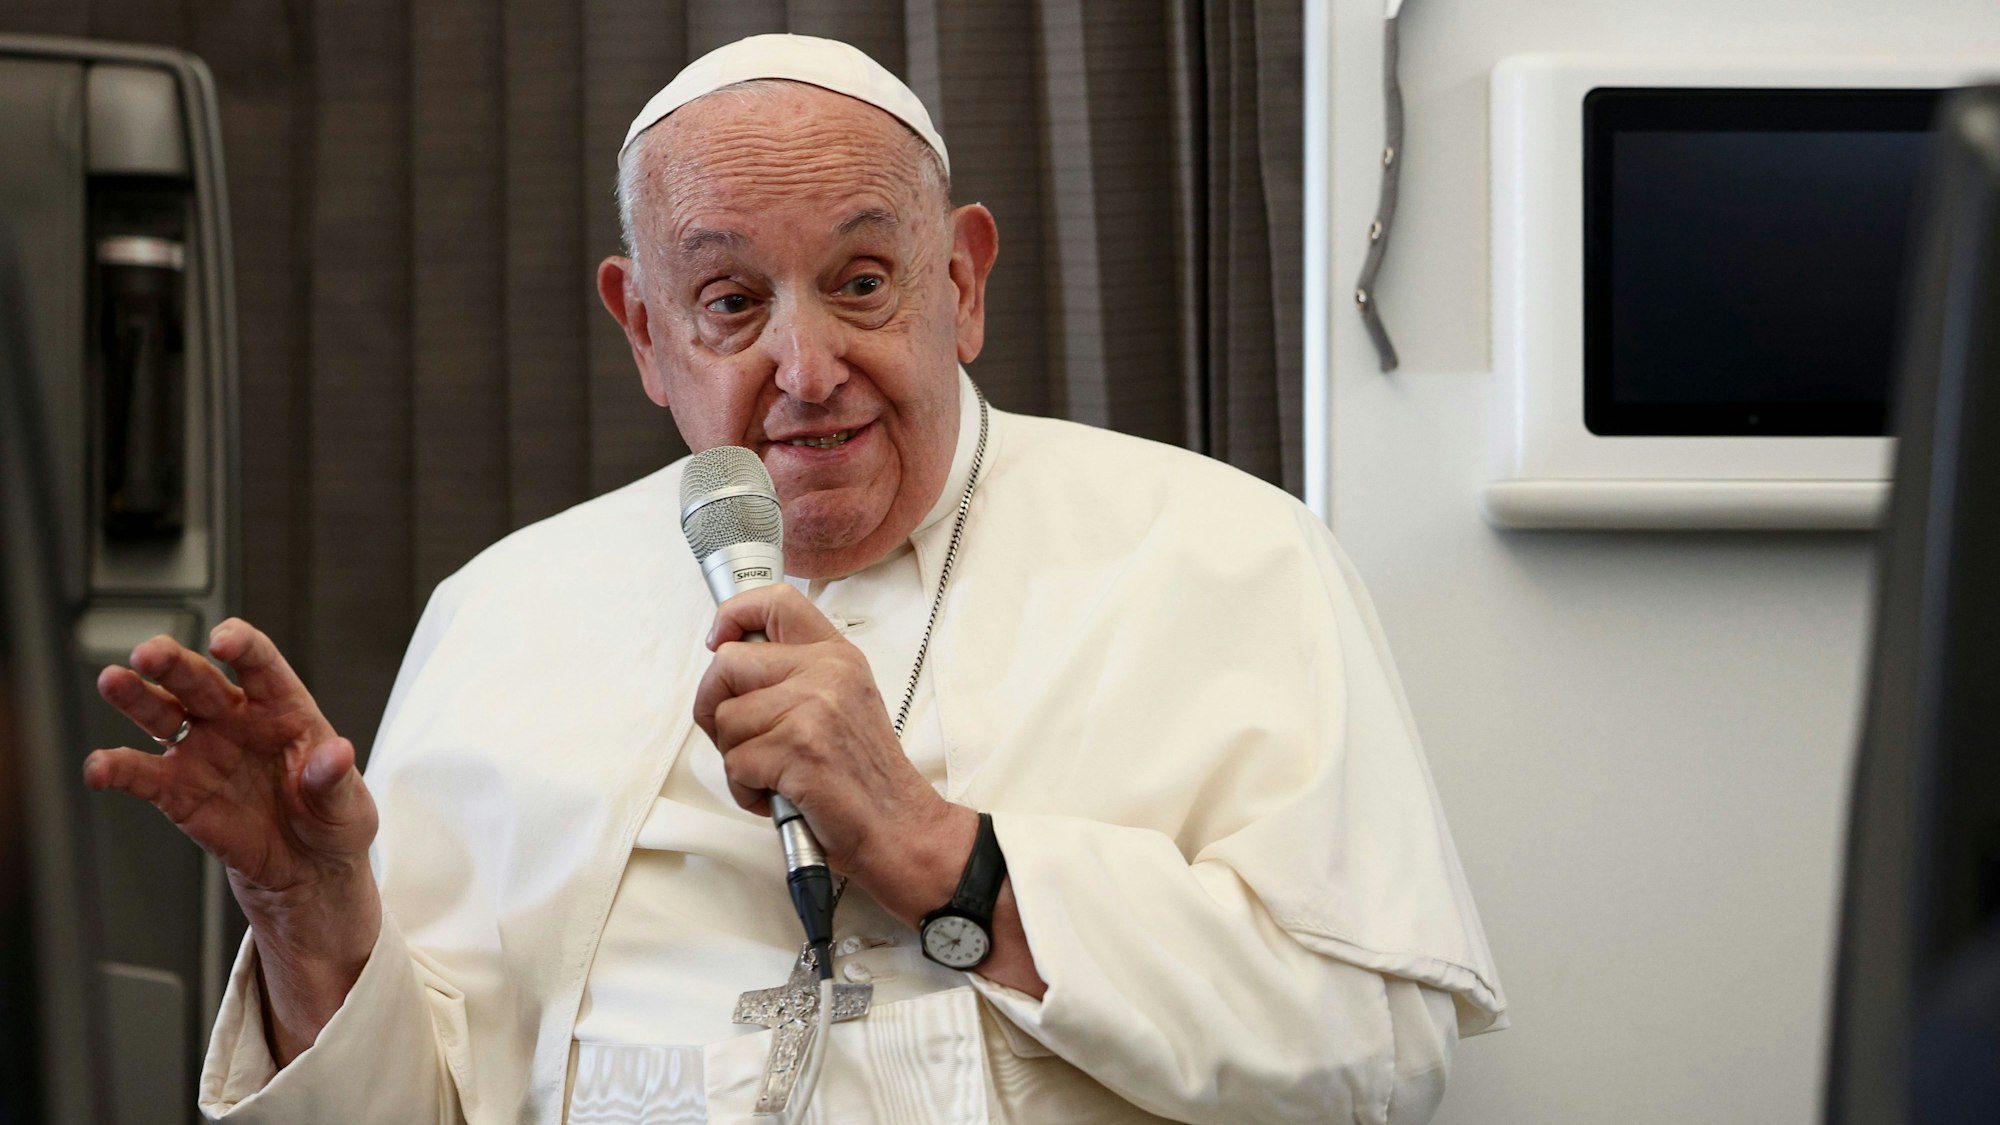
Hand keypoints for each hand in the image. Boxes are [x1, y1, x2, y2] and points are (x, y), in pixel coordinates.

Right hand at [83, 617, 379, 1062]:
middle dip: (174, 662)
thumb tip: (335, 754)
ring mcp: (201, 751)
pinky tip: (99, 768)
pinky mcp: (176, 790)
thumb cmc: (332, 822)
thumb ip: (334, 780)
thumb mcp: (347, 806)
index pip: (260, 666)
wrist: (306, 869)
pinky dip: (116, 769)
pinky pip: (141, 774)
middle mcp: (235, 720)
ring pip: (162, 712)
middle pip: (199, 679)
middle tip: (150, 653)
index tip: (224, 641)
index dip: (242, 646)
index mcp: (284, 709)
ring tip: (114, 681)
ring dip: (136, 696)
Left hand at [693, 584, 967, 920]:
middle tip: (739, 737)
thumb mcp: (842, 702)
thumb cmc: (863, 775)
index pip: (775, 602)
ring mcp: (813, 709)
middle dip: (714, 706)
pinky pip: (735, 762)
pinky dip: (746, 788)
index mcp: (836, 656)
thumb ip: (796, 675)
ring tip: (772, 773)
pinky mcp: (799, 749)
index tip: (718, 640)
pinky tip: (778, 794)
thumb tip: (730, 662)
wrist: (899, 826)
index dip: (733, 615)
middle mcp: (826, 672)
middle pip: (726, 663)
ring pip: (725, 718)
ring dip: (735, 756)